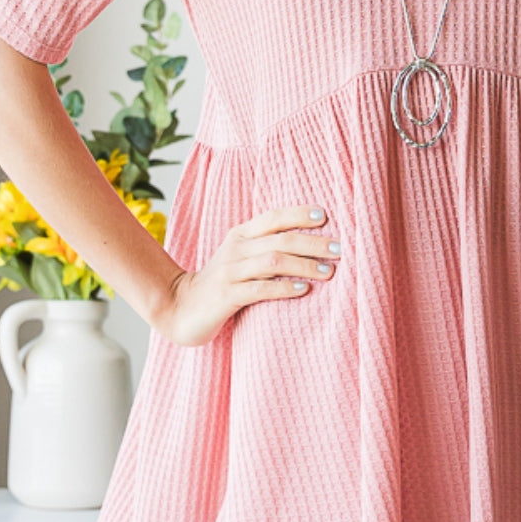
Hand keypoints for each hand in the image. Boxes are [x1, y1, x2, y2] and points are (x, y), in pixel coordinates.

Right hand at [154, 204, 340, 347]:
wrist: (181, 307)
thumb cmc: (223, 282)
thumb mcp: (242, 257)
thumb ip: (268, 247)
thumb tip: (313, 242)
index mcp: (241, 235)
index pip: (273, 217)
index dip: (299, 214)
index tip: (326, 216)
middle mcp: (235, 248)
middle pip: (279, 239)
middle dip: (312, 243)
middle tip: (339, 249)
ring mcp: (229, 272)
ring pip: (272, 262)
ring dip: (304, 265)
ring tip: (328, 271)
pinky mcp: (226, 296)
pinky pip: (259, 289)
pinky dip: (283, 288)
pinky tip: (303, 289)